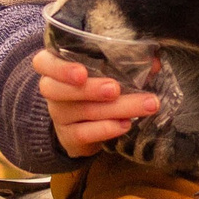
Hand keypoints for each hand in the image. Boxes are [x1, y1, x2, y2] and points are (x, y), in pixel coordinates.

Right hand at [32, 46, 160, 158]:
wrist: (82, 123)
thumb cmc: (95, 86)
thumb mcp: (104, 70)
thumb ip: (124, 62)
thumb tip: (154, 62)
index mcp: (55, 67)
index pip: (44, 63)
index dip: (61, 69)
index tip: (81, 73)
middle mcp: (52, 90)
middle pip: (61, 90)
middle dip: (91, 89)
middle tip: (115, 89)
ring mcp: (59, 115)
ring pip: (82, 111)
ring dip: (116, 108)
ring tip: (145, 105)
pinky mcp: (69, 136)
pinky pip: (85, 134)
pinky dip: (106, 129)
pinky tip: (126, 124)